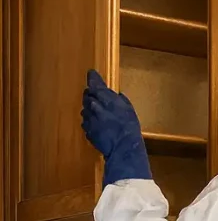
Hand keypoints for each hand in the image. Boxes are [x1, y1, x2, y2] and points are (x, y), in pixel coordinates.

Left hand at [81, 70, 150, 185]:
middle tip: (95, 95)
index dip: (93, 78)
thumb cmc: (129, 128)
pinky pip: (86, 121)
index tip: (91, 73)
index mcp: (105, 99)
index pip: (95, 84)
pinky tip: (98, 124)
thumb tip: (116, 95)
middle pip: (87, 96)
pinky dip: (91, 120)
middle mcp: (93, 106)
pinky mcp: (87, 129)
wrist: (122, 147)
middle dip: (91, 94)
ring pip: (85, 109)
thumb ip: (120, 100)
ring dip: (90, 108)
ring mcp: (89, 118)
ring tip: (98, 112)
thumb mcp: (129, 110)